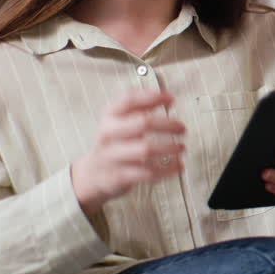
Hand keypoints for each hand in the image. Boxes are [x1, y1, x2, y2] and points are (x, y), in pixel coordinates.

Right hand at [71, 90, 184, 215]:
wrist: (92, 175)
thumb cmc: (113, 142)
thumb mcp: (119, 120)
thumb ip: (140, 106)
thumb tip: (168, 98)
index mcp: (109, 116)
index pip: (130, 100)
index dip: (153, 97)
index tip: (171, 98)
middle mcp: (109, 134)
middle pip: (142, 123)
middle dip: (167, 124)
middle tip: (182, 128)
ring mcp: (113, 156)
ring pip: (146, 149)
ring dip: (169, 147)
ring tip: (182, 148)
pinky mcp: (120, 176)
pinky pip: (148, 172)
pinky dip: (167, 169)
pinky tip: (178, 165)